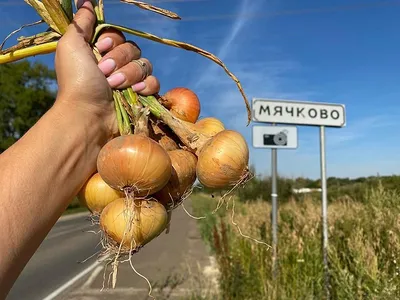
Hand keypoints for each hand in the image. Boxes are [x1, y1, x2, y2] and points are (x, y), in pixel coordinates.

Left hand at [54, 0, 159, 137]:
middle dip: (119, 60)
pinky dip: (145, 86)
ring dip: (130, 74)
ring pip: (145, 64)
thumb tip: (85, 2)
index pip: (119, 36)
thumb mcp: (71, 46)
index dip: (113, 41)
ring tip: (115, 86)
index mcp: (101, 53)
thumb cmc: (76, 81)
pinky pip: (154, 82)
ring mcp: (130, 81)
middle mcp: (117, 65)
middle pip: (133, 49)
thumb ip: (81, 23)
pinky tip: (134, 92)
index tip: (101, 47)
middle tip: (104, 72)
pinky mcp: (142, 96)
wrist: (88, 114)